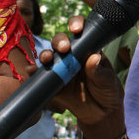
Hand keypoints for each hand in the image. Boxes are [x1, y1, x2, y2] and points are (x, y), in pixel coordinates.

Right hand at [42, 17, 125, 138]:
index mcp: (88, 48)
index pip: (82, 31)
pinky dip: (34, 72)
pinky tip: (31, 71)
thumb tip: (93, 58)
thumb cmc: (108, 91)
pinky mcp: (53, 82)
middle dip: (60, 41)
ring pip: (50, 55)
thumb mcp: (108, 80)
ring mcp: (61, 67)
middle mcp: (73, 55)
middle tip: (64, 48)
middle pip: (61, 41)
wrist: (101, 114)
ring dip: (46, 54)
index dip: (76, 24)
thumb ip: (99, 71)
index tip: (76, 28)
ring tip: (48, 59)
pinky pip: (41, 75)